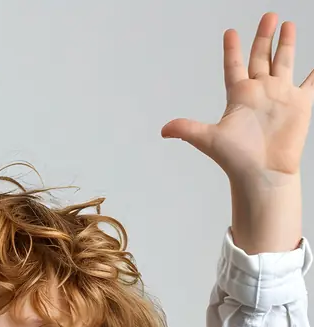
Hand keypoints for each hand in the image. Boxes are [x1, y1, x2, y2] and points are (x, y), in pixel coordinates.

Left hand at [161, 11, 313, 186]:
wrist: (263, 175)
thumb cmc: (237, 160)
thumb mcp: (209, 139)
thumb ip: (187, 130)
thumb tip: (163, 130)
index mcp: (239, 96)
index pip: (234, 66)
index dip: (232, 50)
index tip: (230, 32)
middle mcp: (260, 92)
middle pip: (261, 57)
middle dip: (264, 36)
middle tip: (269, 15)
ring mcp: (280, 96)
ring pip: (284, 62)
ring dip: (286, 44)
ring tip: (287, 24)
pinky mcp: (299, 104)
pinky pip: (310, 83)